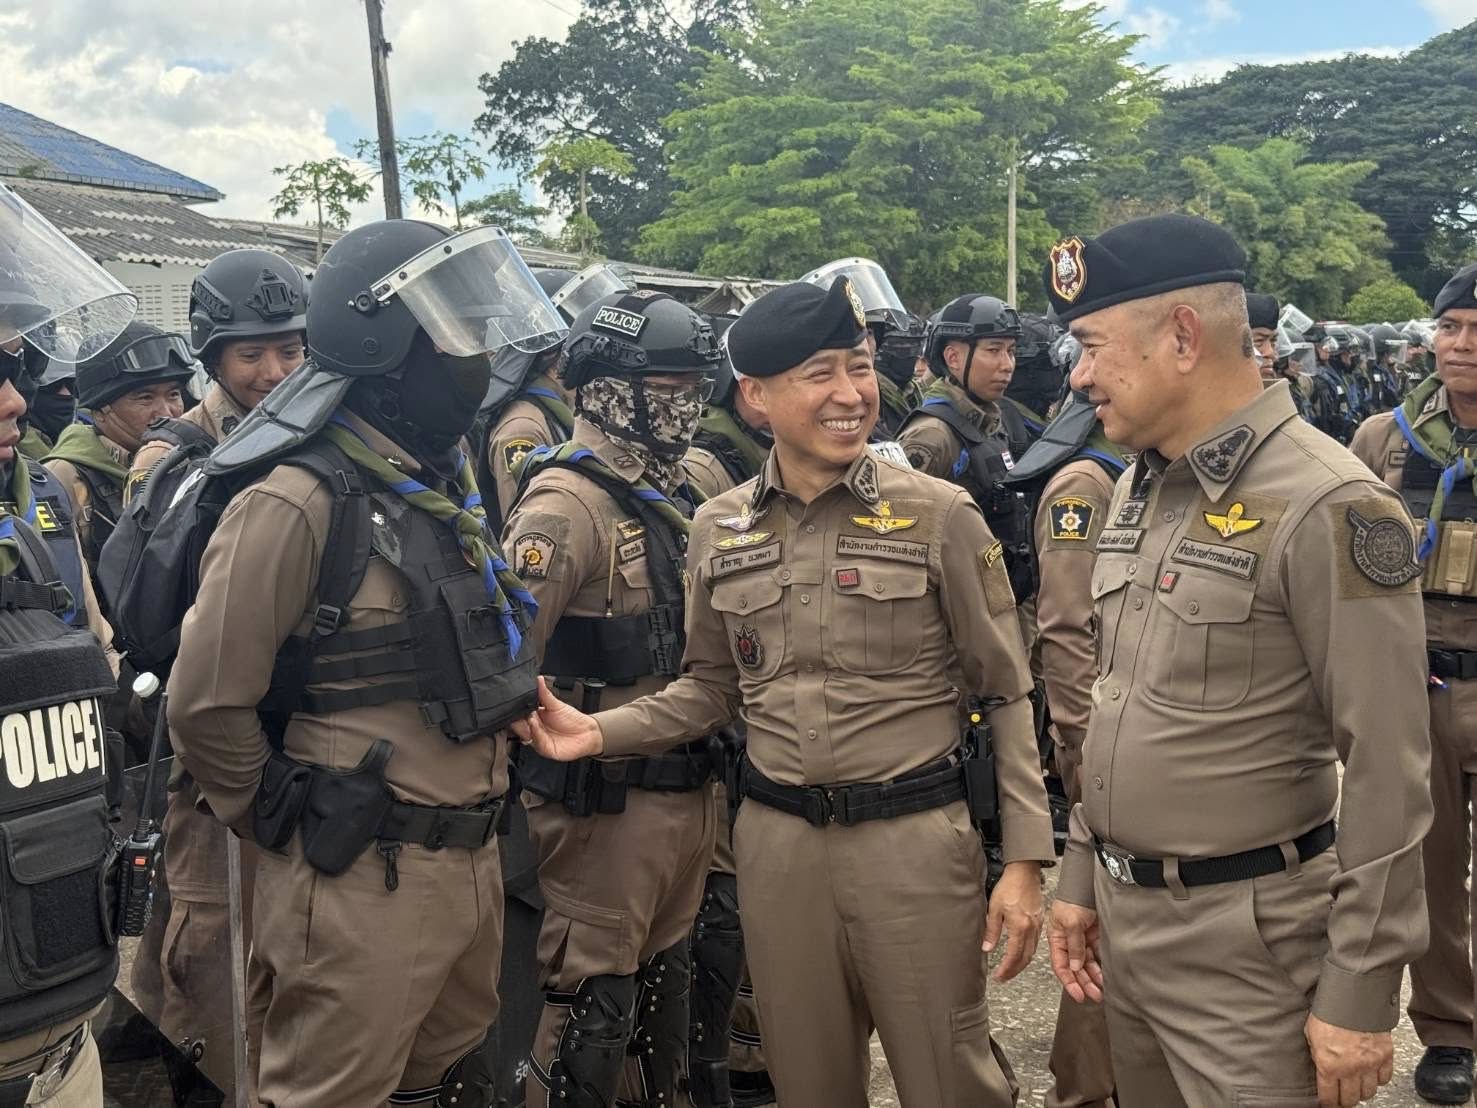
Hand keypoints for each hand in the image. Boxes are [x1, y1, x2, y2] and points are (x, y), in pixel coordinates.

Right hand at [509, 677, 604, 760]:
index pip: (520, 713)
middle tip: (521, 711)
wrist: (587, 733)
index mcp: (535, 717)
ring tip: (530, 716)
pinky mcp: (544, 749)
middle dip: (518, 718)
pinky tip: (534, 724)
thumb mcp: (556, 704)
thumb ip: (544, 693)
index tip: (514, 702)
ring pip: (525, 734)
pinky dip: (535, 733)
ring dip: (526, 725)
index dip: (516, 709)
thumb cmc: (572, 719)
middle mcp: (535, 729)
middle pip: (519, 725)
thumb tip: (538, 678)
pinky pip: (536, 742)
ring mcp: (539, 739)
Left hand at [984, 861, 1042, 981]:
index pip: (1013, 955)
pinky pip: (1035, 943)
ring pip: (1032, 952)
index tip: (999, 976)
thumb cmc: (1009, 887)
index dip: (1006, 969)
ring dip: (1021, 964)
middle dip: (1014, 971)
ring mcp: (1037, 926)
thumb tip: (987, 948)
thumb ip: (991, 930)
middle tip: (1004, 977)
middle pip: (1025, 958)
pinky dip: (1028, 953)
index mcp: (1020, 927)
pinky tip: (1021, 954)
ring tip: (1011, 970)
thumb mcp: (994, 908)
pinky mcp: (1039, 922)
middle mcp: (1031, 929)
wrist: (1024, 873)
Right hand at [1047, 898, 1103, 1002]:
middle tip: (1093, 996)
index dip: (1068, 981)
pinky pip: (1097, 956)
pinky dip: (1101, 967)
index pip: (1061, 965)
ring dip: (1093, 978)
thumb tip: (1076, 966)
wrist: (1087, 885)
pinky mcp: (1094, 937)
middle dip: (1083, 983)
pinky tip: (1106, 977)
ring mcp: (1082, 940)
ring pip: (1087, 965)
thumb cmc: (1072, 900)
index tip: (1077, 995)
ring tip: (1101, 991)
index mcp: (1057, 939)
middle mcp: (1069, 942)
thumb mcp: (1071, 923)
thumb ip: (1074, 946)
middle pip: (1075, 968)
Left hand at [1304, 1015, 1392, 1106]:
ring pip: (1369, 1092)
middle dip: (1345, 1099)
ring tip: (1355, 1084)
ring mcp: (1371, 1064)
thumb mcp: (1311, 1034)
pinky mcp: (1386, 1056)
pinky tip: (1370, 1073)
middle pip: (1351, 1099)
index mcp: (1329, 1065)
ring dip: (1361, 1090)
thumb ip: (1317, 1054)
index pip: (1329, 1097)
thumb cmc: (1329, 1012)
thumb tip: (1321, 1067)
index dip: (1328, 1103)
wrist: (1353, 995)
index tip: (1327, 1104)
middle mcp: (1351, 1069)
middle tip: (1341, 1095)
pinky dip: (1377, 1079)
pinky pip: (1384, 1079)